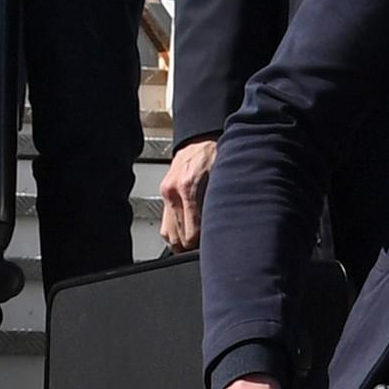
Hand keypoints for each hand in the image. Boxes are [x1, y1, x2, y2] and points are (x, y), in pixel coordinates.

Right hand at [159, 137, 216, 251]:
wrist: (201, 140)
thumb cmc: (215, 157)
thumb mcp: (224, 180)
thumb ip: (219, 206)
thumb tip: (220, 231)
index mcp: (188, 188)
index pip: (192, 233)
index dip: (203, 245)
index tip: (212, 248)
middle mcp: (173, 192)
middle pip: (179, 238)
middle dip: (193, 247)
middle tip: (206, 249)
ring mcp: (166, 193)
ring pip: (169, 235)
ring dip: (182, 244)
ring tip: (197, 244)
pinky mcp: (163, 194)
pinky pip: (165, 225)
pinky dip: (175, 233)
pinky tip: (186, 234)